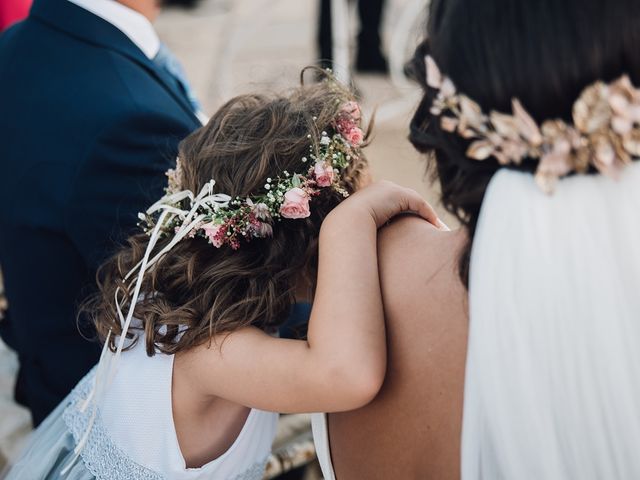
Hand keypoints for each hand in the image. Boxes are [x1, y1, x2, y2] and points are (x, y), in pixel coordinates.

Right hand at [331, 181, 447, 229]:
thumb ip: (367, 231)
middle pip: (406, 198)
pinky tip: (435, 225)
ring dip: (425, 213)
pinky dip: (427, 213)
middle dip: (417, 210)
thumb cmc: (350, 228)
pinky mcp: (399, 194)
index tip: (411, 226)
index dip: (403, 213)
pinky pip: (418, 203)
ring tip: (435, 226)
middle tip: (428, 224)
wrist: (349, 220)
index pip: (392, 201)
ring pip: (414, 200)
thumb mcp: (359, 228)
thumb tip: (369, 242)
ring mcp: (391, 189)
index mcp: (371, 194)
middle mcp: (382, 188)